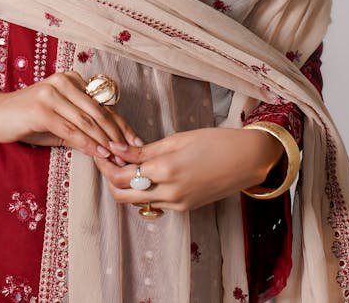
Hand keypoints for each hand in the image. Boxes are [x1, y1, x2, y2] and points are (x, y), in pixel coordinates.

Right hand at [0, 69, 142, 164]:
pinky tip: (100, 154)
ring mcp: (52, 93)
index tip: (136, 142)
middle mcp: (64, 82)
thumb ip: (81, 126)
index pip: (103, 104)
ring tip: (119, 157)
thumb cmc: (27, 119)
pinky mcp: (43, 109)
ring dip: (106, 142)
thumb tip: (111, 145)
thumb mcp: (58, 121)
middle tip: (132, 153)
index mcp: (71, 79)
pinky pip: (71, 130)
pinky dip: (88, 143)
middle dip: (118, 134)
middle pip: (99, 112)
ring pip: (87, 122)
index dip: (121, 124)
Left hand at [92, 126, 283, 211]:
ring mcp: (177, 204)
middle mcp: (169, 193)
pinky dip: (145, 191)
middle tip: (108, 162)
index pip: (122, 176)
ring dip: (127, 186)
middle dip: (111, 180)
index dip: (106, 165)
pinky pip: (155, 203)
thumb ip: (145, 150)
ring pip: (137, 201)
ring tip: (127, 165)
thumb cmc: (215, 142)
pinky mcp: (185, 209)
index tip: (102, 151)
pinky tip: (147, 174)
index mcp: (166, 170)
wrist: (247, 160)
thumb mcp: (177, 139)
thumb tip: (118, 150)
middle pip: (123, 196)